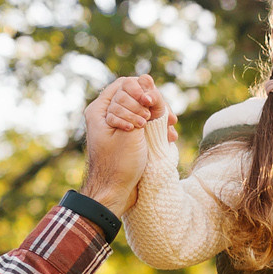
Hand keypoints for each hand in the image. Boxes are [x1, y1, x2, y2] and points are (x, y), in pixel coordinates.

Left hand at [80, 74, 163, 215]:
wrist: (113, 193)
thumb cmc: (118, 165)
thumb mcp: (129, 130)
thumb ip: (136, 103)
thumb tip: (144, 80)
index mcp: (100, 110)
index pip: (125, 84)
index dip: (142, 90)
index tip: (151, 105)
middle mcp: (107, 115)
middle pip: (135, 96)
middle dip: (154, 106)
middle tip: (170, 120)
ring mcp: (117, 126)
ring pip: (142, 111)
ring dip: (158, 118)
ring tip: (171, 131)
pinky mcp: (126, 138)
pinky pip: (143, 125)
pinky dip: (156, 129)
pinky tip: (169, 138)